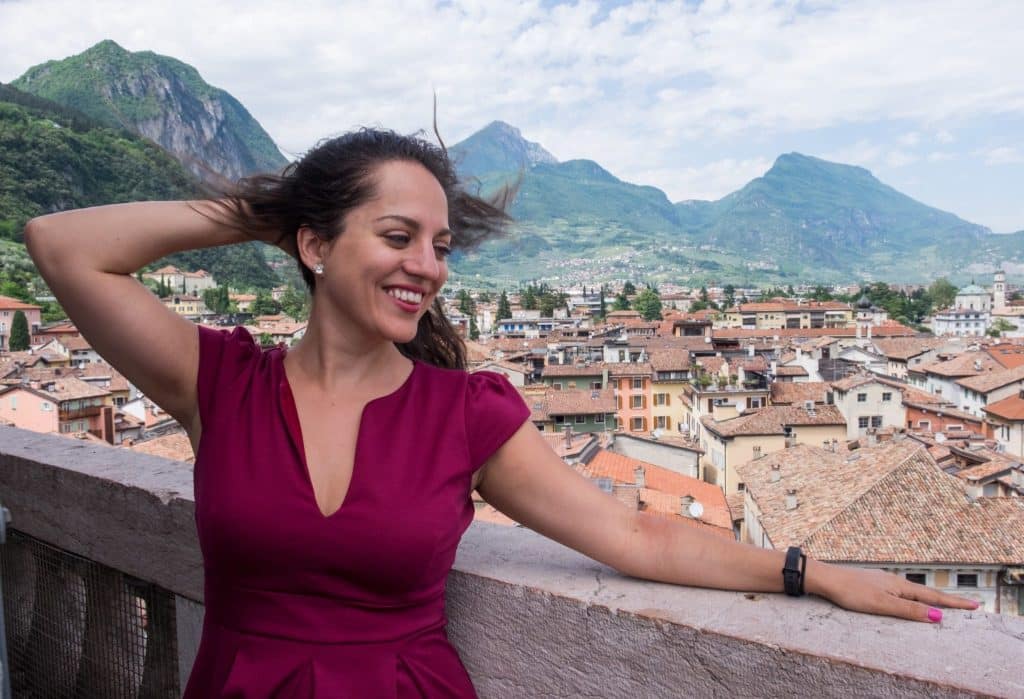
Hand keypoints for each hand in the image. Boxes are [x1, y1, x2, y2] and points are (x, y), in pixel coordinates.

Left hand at [806, 560, 979, 622]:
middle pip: (926, 593)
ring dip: (931, 599)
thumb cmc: (852, 592)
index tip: (975, 605)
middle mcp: (895, 582)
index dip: (953, 603)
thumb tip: (937, 616)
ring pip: (913, 592)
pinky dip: (914, 598)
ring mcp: (884, 582)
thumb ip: (909, 610)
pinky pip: (901, 593)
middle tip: (967, 605)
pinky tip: (910, 600)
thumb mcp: (882, 604)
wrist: (826, 579)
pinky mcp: (874, 585)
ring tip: (945, 604)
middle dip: (947, 600)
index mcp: (901, 586)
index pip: (933, 597)